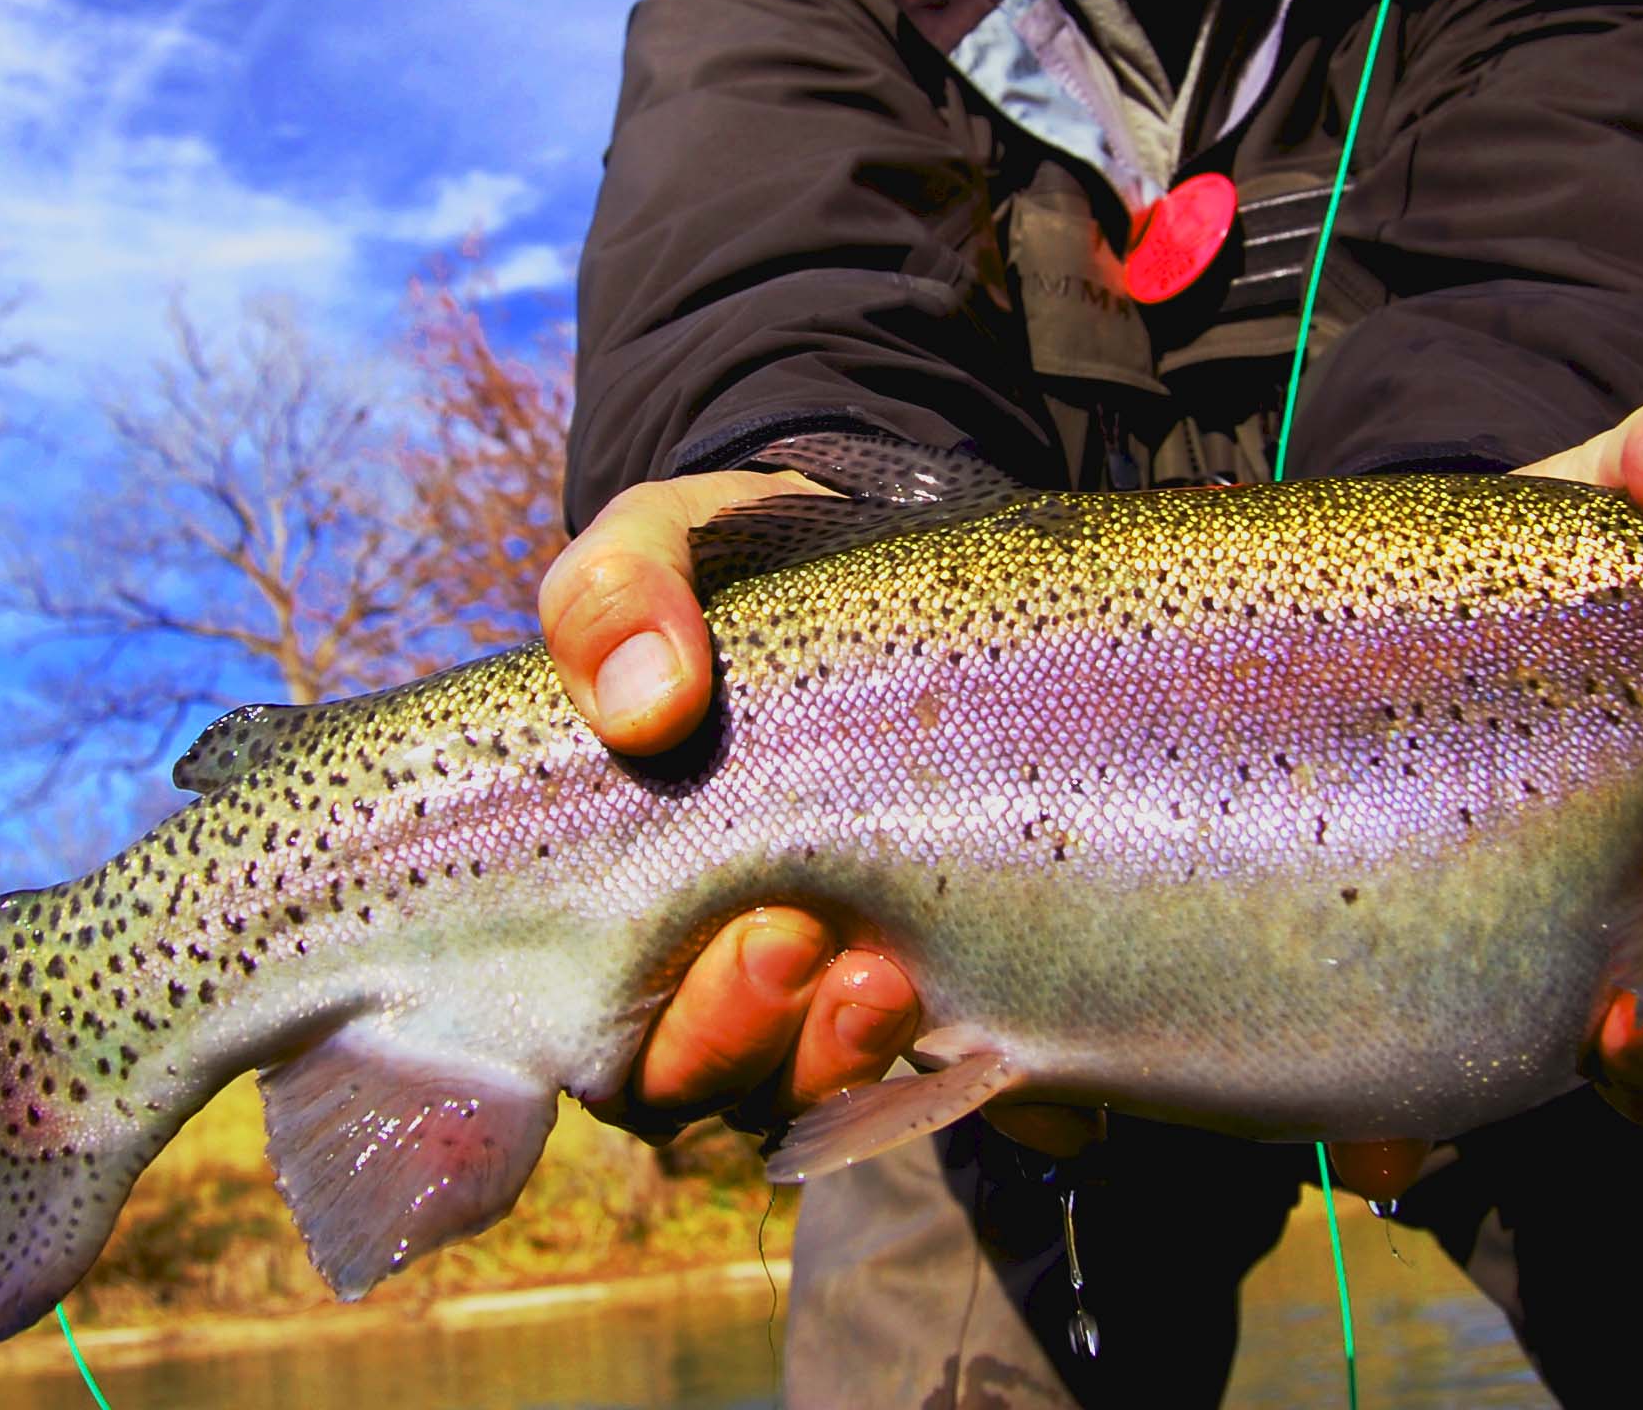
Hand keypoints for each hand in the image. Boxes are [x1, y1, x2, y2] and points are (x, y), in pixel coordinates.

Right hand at [543, 471, 1001, 1137]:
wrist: (860, 553)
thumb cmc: (729, 577)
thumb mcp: (657, 549)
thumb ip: (615, 598)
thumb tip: (643, 704)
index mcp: (625, 909)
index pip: (626, 1046)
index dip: (689, 1029)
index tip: (764, 932)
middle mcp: (713, 977)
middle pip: (718, 1088)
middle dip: (760, 1038)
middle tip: (809, 940)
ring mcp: (826, 985)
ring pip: (822, 1094)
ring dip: (855, 1057)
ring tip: (898, 978)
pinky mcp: (936, 976)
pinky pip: (959, 1072)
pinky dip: (989, 1075)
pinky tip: (1027, 1052)